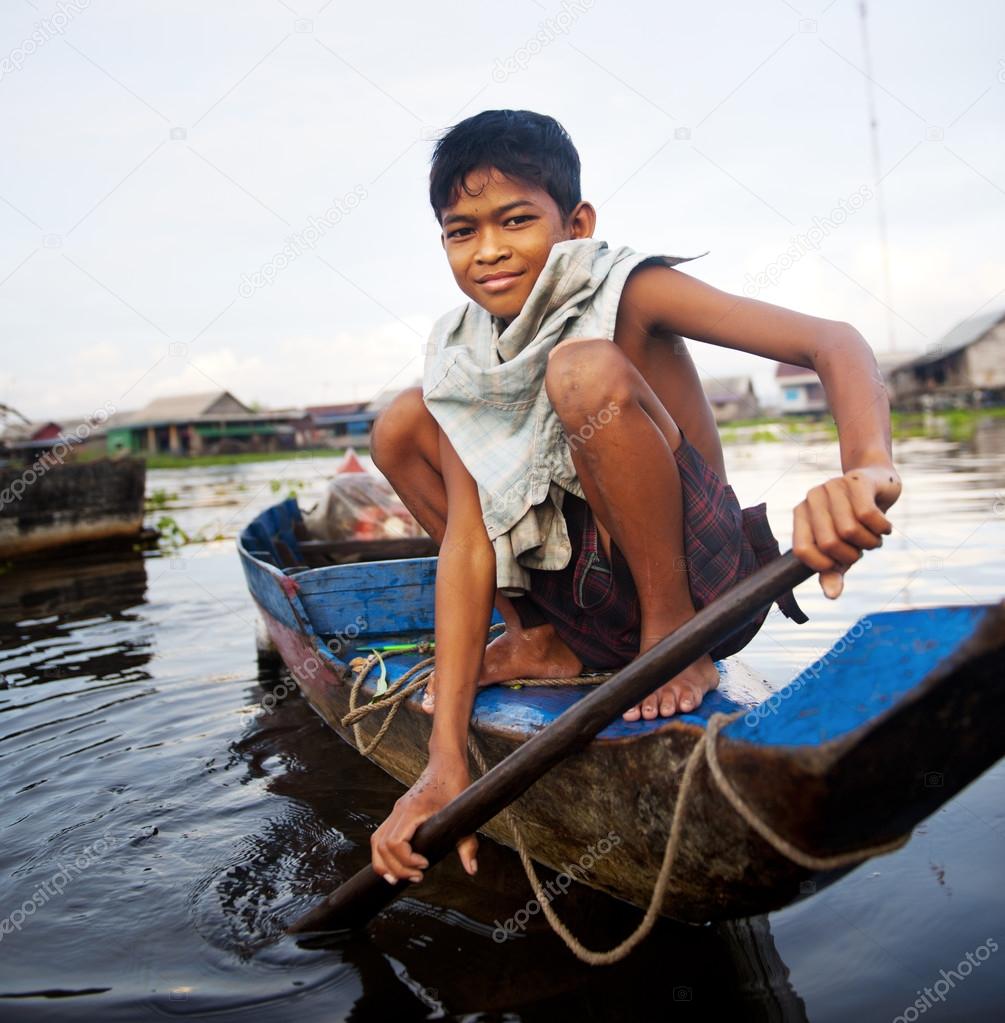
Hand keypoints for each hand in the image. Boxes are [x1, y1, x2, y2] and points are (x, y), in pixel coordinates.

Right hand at [370, 753, 477, 884]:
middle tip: (418, 877)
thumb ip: (468, 844)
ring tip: (402, 878)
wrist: (446, 763)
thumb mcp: (464, 815)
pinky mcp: (398, 813)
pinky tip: (397, 866)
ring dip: (386, 864)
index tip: (425, 865)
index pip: (395, 842)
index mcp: (412, 809)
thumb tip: (472, 870)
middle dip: (397, 868)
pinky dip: (384, 854)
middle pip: (382, 846)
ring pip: (377, 842)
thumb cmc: (456, 784)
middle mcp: (399, 810)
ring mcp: (396, 811)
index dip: (407, 859)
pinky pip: (381, 836)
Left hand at [793, 464, 901, 598]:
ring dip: (870, 542)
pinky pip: (868, 515)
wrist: (878, 484)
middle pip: (829, 543)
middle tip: (862, 547)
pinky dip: (882, 528)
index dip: (823, 565)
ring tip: (874, 536)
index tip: (840, 564)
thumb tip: (832, 595)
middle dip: (853, 554)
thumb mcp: (842, 549)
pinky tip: (884, 527)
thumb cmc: (856, 522)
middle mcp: (812, 498)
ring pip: (850, 530)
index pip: (802, 550)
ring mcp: (832, 486)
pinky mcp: (856, 480)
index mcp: (801, 514)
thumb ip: (833, 571)